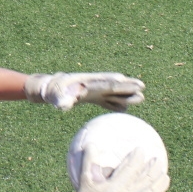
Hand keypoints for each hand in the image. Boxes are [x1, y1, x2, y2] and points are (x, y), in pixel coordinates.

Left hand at [24, 72, 144, 111]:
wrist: (50, 89)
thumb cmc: (53, 92)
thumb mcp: (55, 96)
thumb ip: (61, 100)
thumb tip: (63, 106)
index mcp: (86, 83)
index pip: (105, 83)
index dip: (117, 84)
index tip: (129, 82)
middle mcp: (93, 86)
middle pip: (113, 86)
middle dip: (127, 86)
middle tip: (142, 87)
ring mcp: (93, 91)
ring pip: (113, 93)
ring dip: (125, 95)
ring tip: (141, 97)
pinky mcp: (92, 97)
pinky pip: (106, 101)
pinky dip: (115, 105)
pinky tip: (124, 109)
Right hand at [54, 147, 168, 191]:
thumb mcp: (85, 179)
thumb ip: (89, 161)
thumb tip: (91, 144)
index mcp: (117, 186)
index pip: (132, 168)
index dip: (138, 157)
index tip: (140, 150)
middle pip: (147, 179)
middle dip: (154, 168)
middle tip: (157, 160)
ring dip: (160, 183)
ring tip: (165, 176)